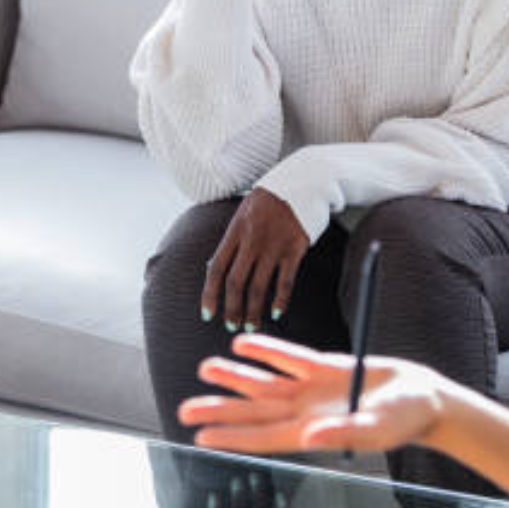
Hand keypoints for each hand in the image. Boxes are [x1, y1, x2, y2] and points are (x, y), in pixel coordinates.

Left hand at [179, 335, 445, 453]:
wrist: (422, 398)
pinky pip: (288, 357)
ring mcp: (312, 389)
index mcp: (312, 432)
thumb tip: (310, 435)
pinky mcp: (325, 367)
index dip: (231, 434)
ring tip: (204, 369)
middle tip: (184, 408)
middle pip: (254, 409)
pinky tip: (242, 346)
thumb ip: (342, 432)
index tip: (201, 435)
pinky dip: (265, 350)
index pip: (262, 435)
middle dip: (220, 408)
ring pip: (264, 382)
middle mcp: (305, 411)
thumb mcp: (375, 430)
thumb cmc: (403, 421)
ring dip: (234, 376)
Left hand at [202, 190, 308, 331]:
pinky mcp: (294, 249)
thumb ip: (232, 240)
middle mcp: (252, 240)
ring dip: (253, 310)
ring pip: (259, 286)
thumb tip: (216, 268)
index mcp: (235, 231)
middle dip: (231, 308)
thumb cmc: (269, 199)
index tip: (207, 314)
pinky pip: (285, 281)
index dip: (210, 294)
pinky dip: (280, 299)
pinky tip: (276, 312)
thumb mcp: (243, 213)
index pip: (216, 268)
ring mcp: (274, 245)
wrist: (301, 181)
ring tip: (251, 325)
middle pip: (236, 282)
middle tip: (231, 325)